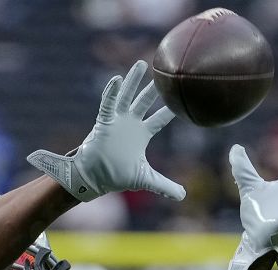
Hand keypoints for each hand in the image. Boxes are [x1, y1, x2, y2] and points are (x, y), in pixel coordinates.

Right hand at [28, 60, 184, 201]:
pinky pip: (107, 104)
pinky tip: (116, 79)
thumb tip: (183, 196)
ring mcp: (116, 121)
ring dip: (133, 81)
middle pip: (144, 102)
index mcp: (140, 135)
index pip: (159, 120)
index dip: (169, 110)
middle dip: (153, 88)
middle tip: (165, 72)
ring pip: (126, 97)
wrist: (94, 178)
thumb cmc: (116, 177)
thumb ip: (164, 186)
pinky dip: (111, 92)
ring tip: (141, 65)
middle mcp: (129, 124)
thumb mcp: (145, 179)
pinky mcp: (103, 122)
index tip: (181, 99)